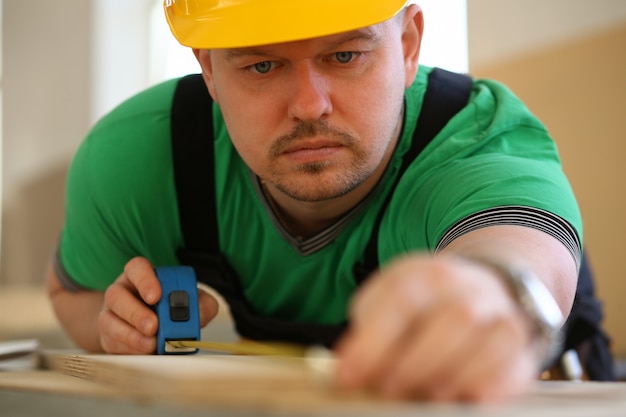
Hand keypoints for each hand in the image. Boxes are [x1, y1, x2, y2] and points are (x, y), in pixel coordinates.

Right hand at [98, 257, 218, 353]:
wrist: (157, 330)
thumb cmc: (175, 310)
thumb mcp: (195, 302)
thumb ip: (202, 304)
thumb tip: (199, 314)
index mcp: (141, 275)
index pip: (137, 268)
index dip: (144, 280)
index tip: (156, 296)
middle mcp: (122, 291)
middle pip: (116, 295)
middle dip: (135, 313)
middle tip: (153, 326)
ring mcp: (111, 314)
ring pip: (108, 320)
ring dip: (130, 334)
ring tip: (151, 344)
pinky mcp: (108, 336)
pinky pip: (111, 342)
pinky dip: (129, 349)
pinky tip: (144, 351)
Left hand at [334, 253, 538, 402]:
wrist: (486, 288)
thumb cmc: (425, 303)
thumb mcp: (388, 299)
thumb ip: (366, 329)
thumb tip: (346, 368)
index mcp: (427, 274)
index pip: (401, 301)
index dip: (372, 343)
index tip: (348, 377)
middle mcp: (468, 290)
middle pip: (448, 323)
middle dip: (410, 366)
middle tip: (384, 390)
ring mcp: (501, 316)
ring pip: (484, 346)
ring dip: (446, 380)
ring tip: (420, 397)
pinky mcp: (521, 348)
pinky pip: (513, 370)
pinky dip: (487, 388)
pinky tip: (463, 400)